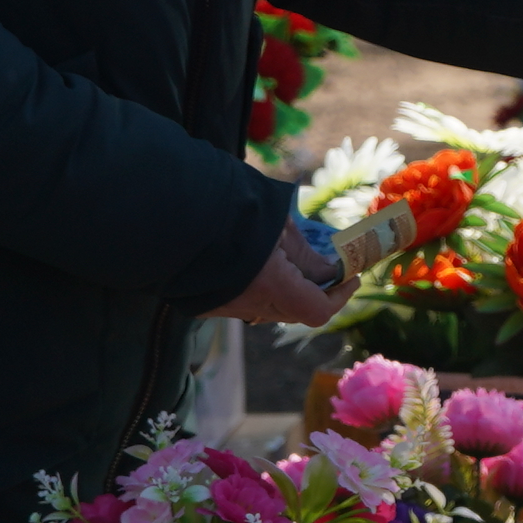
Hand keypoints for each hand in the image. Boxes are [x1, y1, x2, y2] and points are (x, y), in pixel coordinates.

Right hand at [219, 219, 353, 330]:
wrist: (171, 213)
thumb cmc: (233, 211)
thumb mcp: (279, 226)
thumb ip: (306, 254)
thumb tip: (327, 270)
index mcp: (274, 287)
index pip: (319, 311)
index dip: (340, 297)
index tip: (351, 276)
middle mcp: (251, 306)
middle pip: (296, 310)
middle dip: (315, 291)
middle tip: (326, 266)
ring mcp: (227, 307)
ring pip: (269, 308)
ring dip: (286, 290)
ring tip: (290, 261)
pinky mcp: (208, 303)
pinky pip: (245, 302)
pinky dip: (259, 289)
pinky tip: (256, 265)